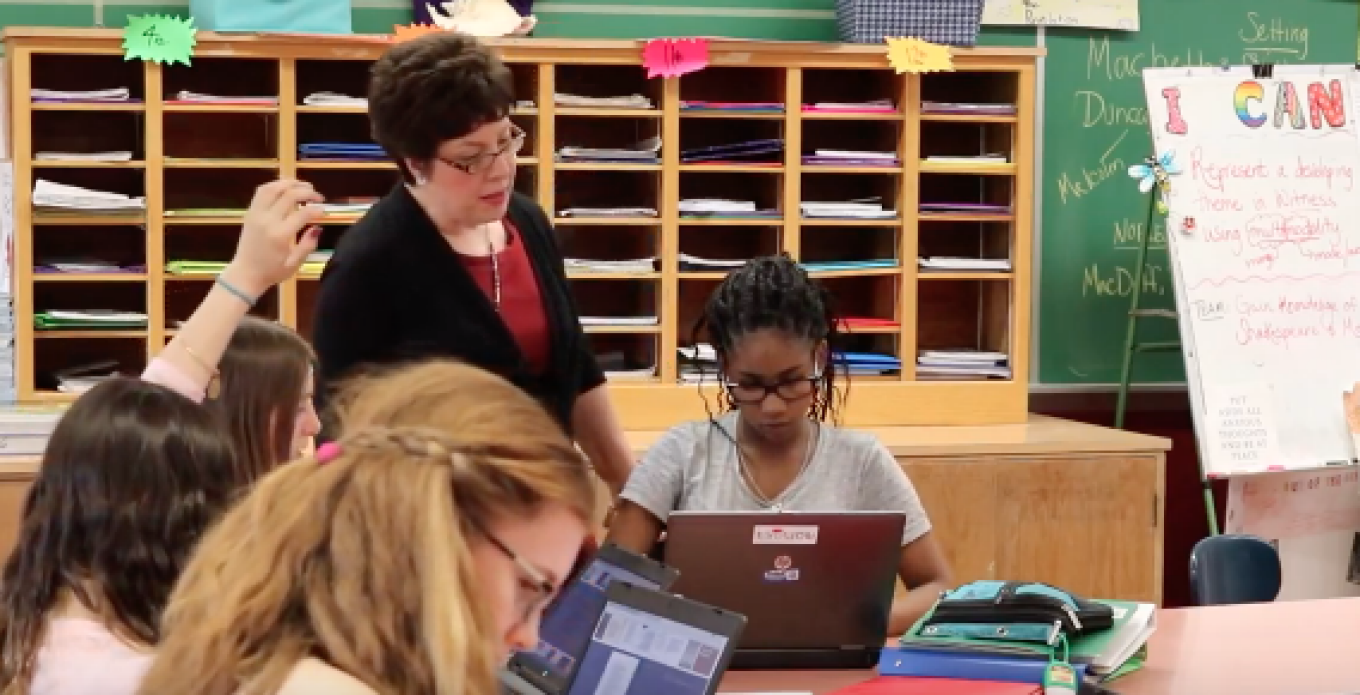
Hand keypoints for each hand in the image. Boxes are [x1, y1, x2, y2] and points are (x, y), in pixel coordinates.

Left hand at [227, 179, 323, 294]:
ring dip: (291, 183)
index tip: (324, 211)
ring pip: (274, 188)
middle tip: (318, 197)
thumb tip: (318, 227)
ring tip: (304, 186)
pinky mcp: (250, 212)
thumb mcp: (295, 264)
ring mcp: (257, 214)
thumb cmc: (272, 272)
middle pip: (289, 195)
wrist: (245, 273)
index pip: (303, 213)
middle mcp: (268, 220)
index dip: (317, 209)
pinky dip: (275, 185)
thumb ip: (308, 245)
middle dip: (307, 192)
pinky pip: (262, 191)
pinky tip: (286, 188)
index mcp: (280, 235)